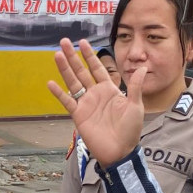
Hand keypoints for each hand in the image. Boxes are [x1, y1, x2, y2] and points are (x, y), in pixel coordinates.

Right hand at [47, 38, 146, 165]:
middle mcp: (95, 94)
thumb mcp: (136, 106)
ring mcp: (85, 104)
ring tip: (57, 55)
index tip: (82, 42)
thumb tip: (142, 67)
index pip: (97, 68)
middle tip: (64, 41)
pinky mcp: (78, 115)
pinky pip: (67, 102)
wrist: (120, 151)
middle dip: (73, 57)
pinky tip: (51, 83)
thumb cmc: (130, 130)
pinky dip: (59, 93)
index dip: (90, 56)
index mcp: (109, 90)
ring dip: (65, 69)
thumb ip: (135, 87)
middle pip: (81, 71)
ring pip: (72, 82)